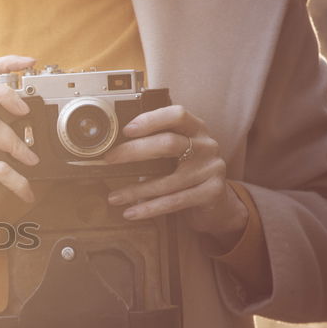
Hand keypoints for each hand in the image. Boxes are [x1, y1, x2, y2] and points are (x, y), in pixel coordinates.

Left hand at [103, 104, 247, 249]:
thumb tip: (115, 150)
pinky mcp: (212, 192)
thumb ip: (155, 146)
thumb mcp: (176, 153)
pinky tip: (131, 213)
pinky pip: (174, 201)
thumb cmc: (186, 172)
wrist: (216, 202)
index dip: (151, 120)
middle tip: (110, 159)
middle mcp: (207, 145)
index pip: (177, 115)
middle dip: (134, 151)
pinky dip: (149, 208)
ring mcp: (211, 169)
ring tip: (113, 197)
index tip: (126, 130)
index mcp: (196, 129)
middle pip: (168, 143)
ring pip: (167, 180)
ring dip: (135, 190)